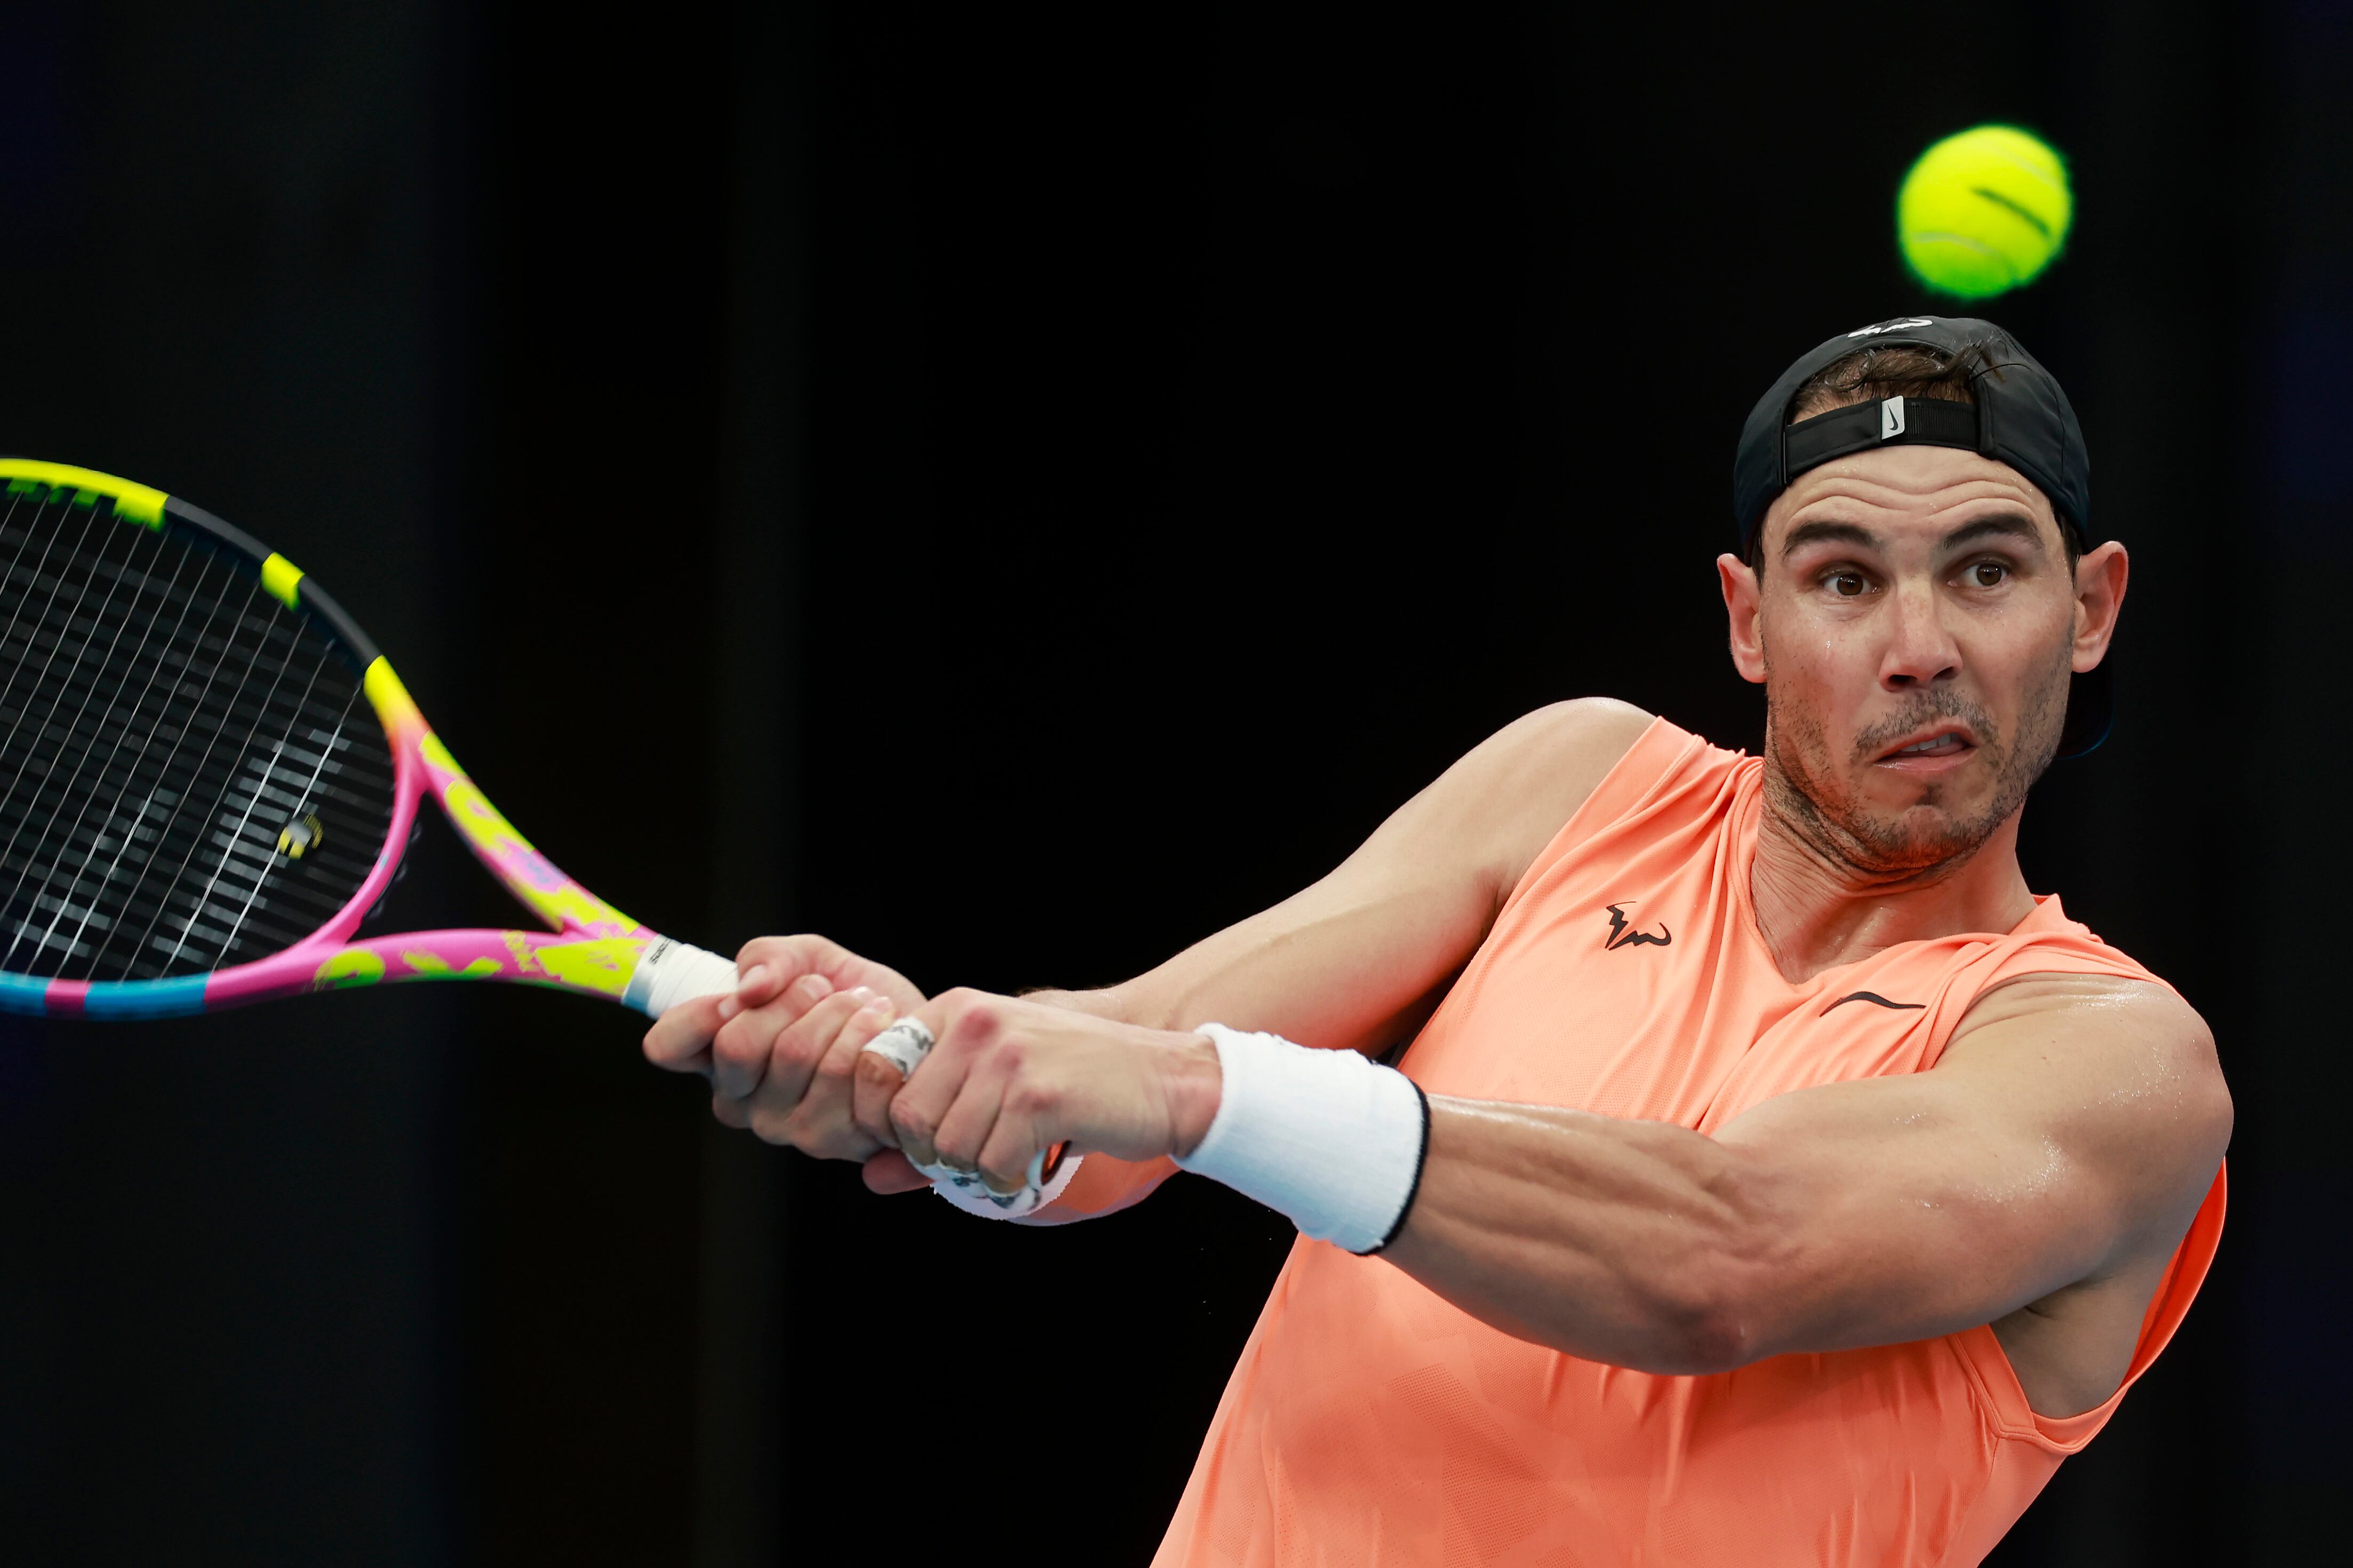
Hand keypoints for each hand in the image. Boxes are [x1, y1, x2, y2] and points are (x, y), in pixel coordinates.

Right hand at [642, 934, 926, 1159]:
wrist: (922, 1035)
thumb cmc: (854, 1001)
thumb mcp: (808, 958)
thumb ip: (770, 957)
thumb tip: (751, 986)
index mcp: (718, 1059)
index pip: (667, 1045)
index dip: (699, 1013)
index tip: (744, 992)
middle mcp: (742, 1103)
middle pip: (736, 1044)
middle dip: (792, 998)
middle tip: (824, 990)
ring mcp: (786, 1128)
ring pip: (794, 1052)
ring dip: (841, 1012)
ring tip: (864, 1006)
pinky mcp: (835, 1141)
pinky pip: (846, 1073)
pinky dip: (872, 1033)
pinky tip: (884, 1031)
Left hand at [849, 988, 1222, 1197]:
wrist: (1166, 1081)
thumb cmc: (1080, 1085)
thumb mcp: (997, 1089)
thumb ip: (930, 1129)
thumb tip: (868, 1176)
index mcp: (959, 1009)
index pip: (878, 1073)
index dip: (894, 1123)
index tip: (935, 1137)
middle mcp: (978, 1022)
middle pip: (908, 1118)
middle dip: (936, 1155)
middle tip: (981, 1153)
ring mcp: (1008, 1056)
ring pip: (948, 1147)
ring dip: (979, 1169)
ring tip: (1016, 1152)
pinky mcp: (1038, 1095)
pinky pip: (991, 1164)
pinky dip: (1009, 1180)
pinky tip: (1035, 1162)